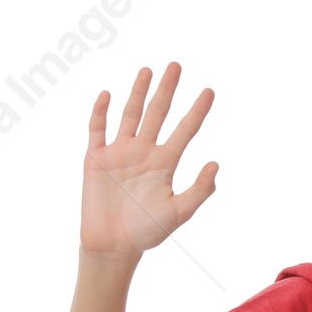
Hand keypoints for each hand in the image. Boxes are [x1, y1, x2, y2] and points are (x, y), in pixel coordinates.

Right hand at [81, 63, 216, 258]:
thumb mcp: (179, 212)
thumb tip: (216, 164)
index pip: (185, 130)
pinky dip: (101, 112)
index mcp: (165, 163)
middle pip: (158, 114)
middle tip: (177, 65)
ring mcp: (119, 152)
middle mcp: (144, 152)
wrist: (114, 245)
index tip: (210, 91)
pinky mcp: (96, 158)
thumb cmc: (148, 232)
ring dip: (138, 92)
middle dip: (167, 90)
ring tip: (148, 70)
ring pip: (130, 115)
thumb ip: (199, 190)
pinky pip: (97, 129)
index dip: (197, 111)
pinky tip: (108, 94)